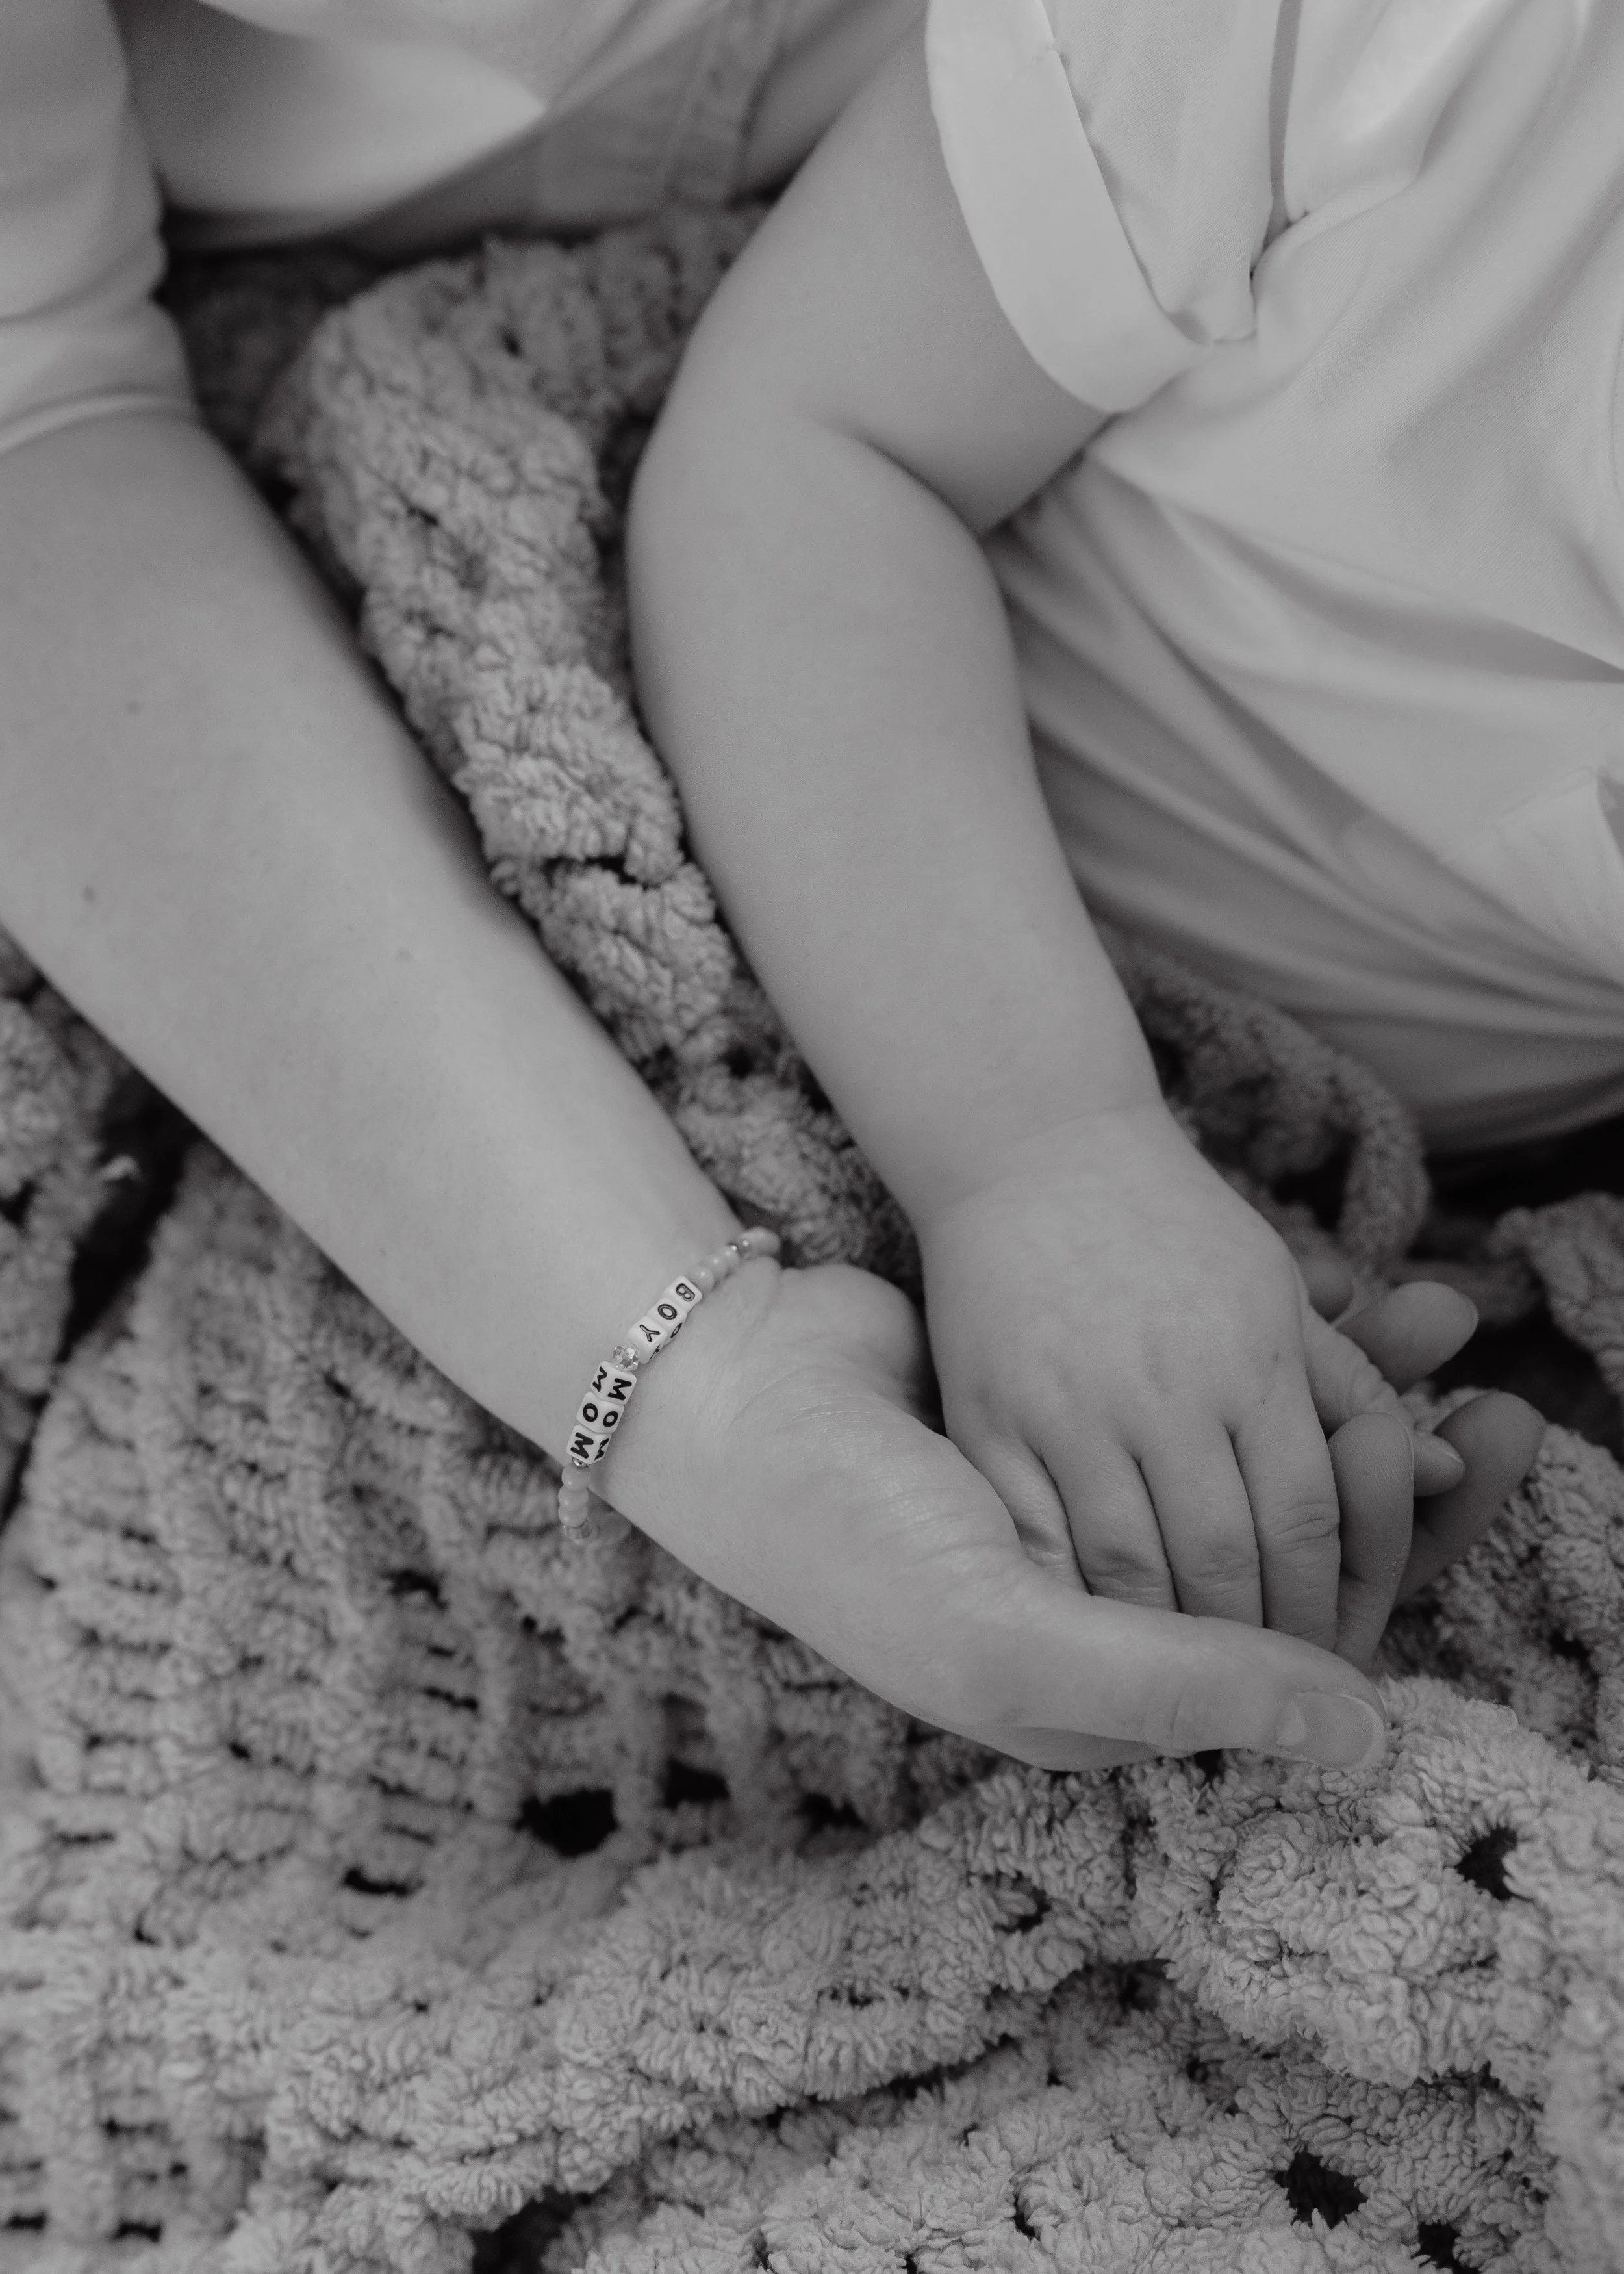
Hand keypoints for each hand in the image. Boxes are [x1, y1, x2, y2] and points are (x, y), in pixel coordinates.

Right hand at [597, 1255, 1540, 1771]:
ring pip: (1256, 1473)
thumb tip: (1367, 1745)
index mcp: (1109, 1693)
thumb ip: (1191, 1690)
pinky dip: (1269, 1369)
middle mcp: (1110, 1613)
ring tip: (1440, 1327)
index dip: (1396, 1578)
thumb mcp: (1024, 1645)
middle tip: (1493, 1407)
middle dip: (1399, 1495)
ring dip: (1351, 1411)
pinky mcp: (1063, 1431)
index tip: (1480, 1466)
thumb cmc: (865, 1549)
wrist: (741, 1401)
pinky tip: (1337, 1317)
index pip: (1296, 1659)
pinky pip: (1192, 1407)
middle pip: (1297, 1563)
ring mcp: (1084, 1516)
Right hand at [914, 1101, 1506, 1660]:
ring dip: (1166, 1642)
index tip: (1330, 1654)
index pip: (1307, 1518)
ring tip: (1188, 1681)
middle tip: (1266, 1694)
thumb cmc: (1165, 1224)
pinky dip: (1071, 1603)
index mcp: (1247, 1359)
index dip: (1324, 1600)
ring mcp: (1069, 1409)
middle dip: (1254, 1641)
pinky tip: (1091, 1639)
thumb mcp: (1274, 1289)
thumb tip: (1444, 1473)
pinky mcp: (992, 1420)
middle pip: (1224, 1558)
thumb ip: (1348, 1386)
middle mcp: (1162, 1391)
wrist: (1027, 1153)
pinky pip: (1039, 1542)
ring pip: (1130, 1569)